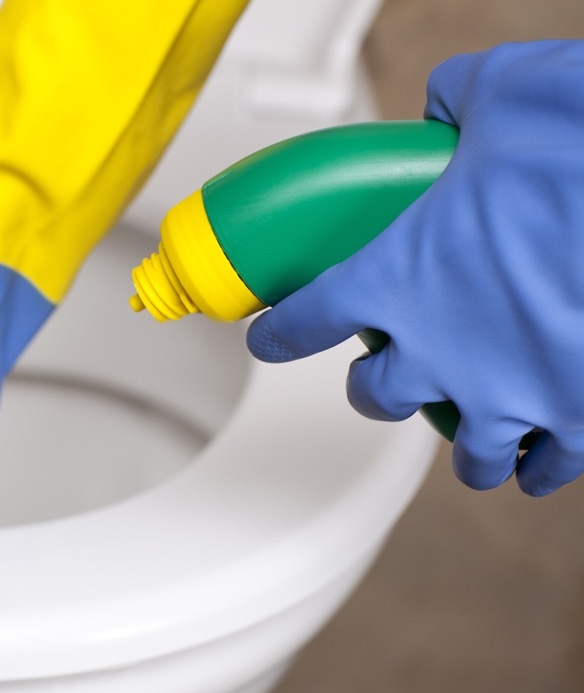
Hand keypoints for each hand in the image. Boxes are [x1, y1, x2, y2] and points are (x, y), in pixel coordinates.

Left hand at [246, 40, 583, 495]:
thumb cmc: (576, 156)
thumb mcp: (502, 97)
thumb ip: (457, 103)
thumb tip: (447, 104)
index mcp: (397, 278)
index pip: (307, 319)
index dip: (281, 332)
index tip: (271, 337)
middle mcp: (439, 351)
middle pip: (377, 396)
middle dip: (377, 387)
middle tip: (388, 374)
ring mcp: (506, 394)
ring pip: (467, 450)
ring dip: (465, 443)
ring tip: (472, 434)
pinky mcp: (572, 417)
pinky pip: (545, 463)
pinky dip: (541, 462)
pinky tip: (541, 457)